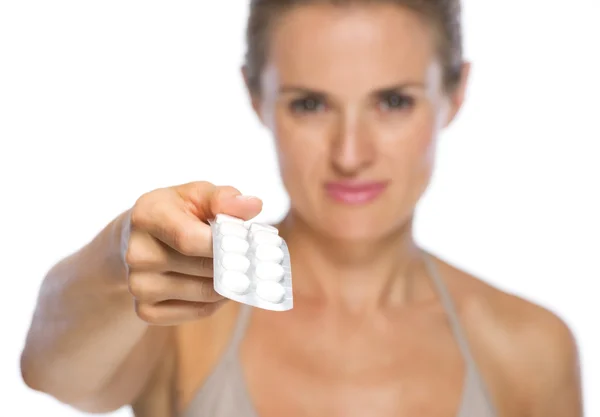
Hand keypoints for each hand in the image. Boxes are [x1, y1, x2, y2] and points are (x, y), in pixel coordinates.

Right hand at [122, 181, 261, 324]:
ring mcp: (138, 285)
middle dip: (235, 264)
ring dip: (229, 284)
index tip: (249, 245)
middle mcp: (137, 253)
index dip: (225, 245)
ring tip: (234, 269)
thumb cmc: (177, 213)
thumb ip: (225, 198)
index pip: (190, 239)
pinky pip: (200, 311)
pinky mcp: (146, 311)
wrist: (139, 240)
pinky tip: (217, 285)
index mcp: (146, 216)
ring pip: (207, 293)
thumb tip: (253, 206)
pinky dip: (217, 301)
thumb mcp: (197, 195)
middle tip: (253, 260)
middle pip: (204, 268)